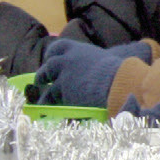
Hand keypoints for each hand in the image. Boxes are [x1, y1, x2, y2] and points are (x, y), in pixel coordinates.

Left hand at [29, 39, 148, 109]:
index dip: (51, 54)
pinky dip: (56, 107)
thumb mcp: (102, 60)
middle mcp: (67, 61)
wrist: (118, 83)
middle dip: (42, 75)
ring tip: (44, 103)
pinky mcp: (64, 94)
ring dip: (47, 95)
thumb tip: (84, 72)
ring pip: (50, 88)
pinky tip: (58, 111)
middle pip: (48, 66)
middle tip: (41, 81)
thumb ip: (89, 63)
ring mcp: (64, 78)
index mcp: (78, 50)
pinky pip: (56, 102)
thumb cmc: (118, 70)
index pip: (58, 47)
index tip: (49, 59)